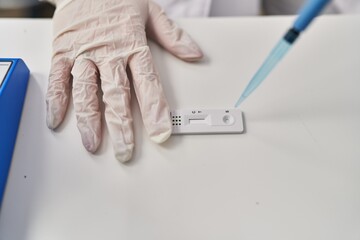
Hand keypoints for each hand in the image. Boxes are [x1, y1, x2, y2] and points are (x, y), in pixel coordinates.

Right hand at [46, 0, 202, 161]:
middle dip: (121, 126)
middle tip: (125, 150)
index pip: (148, 84)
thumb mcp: (151, 11)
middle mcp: (108, 53)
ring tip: (93, 143)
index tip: (161, 132)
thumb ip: (172, 36)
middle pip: (116, 95)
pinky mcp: (63, 52)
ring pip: (86, 91)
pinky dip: (57, 100)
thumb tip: (194, 54)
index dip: (155, 110)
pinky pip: (58, 79)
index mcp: (132, 45)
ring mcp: (83, 54)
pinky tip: (58, 120)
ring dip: (89, 120)